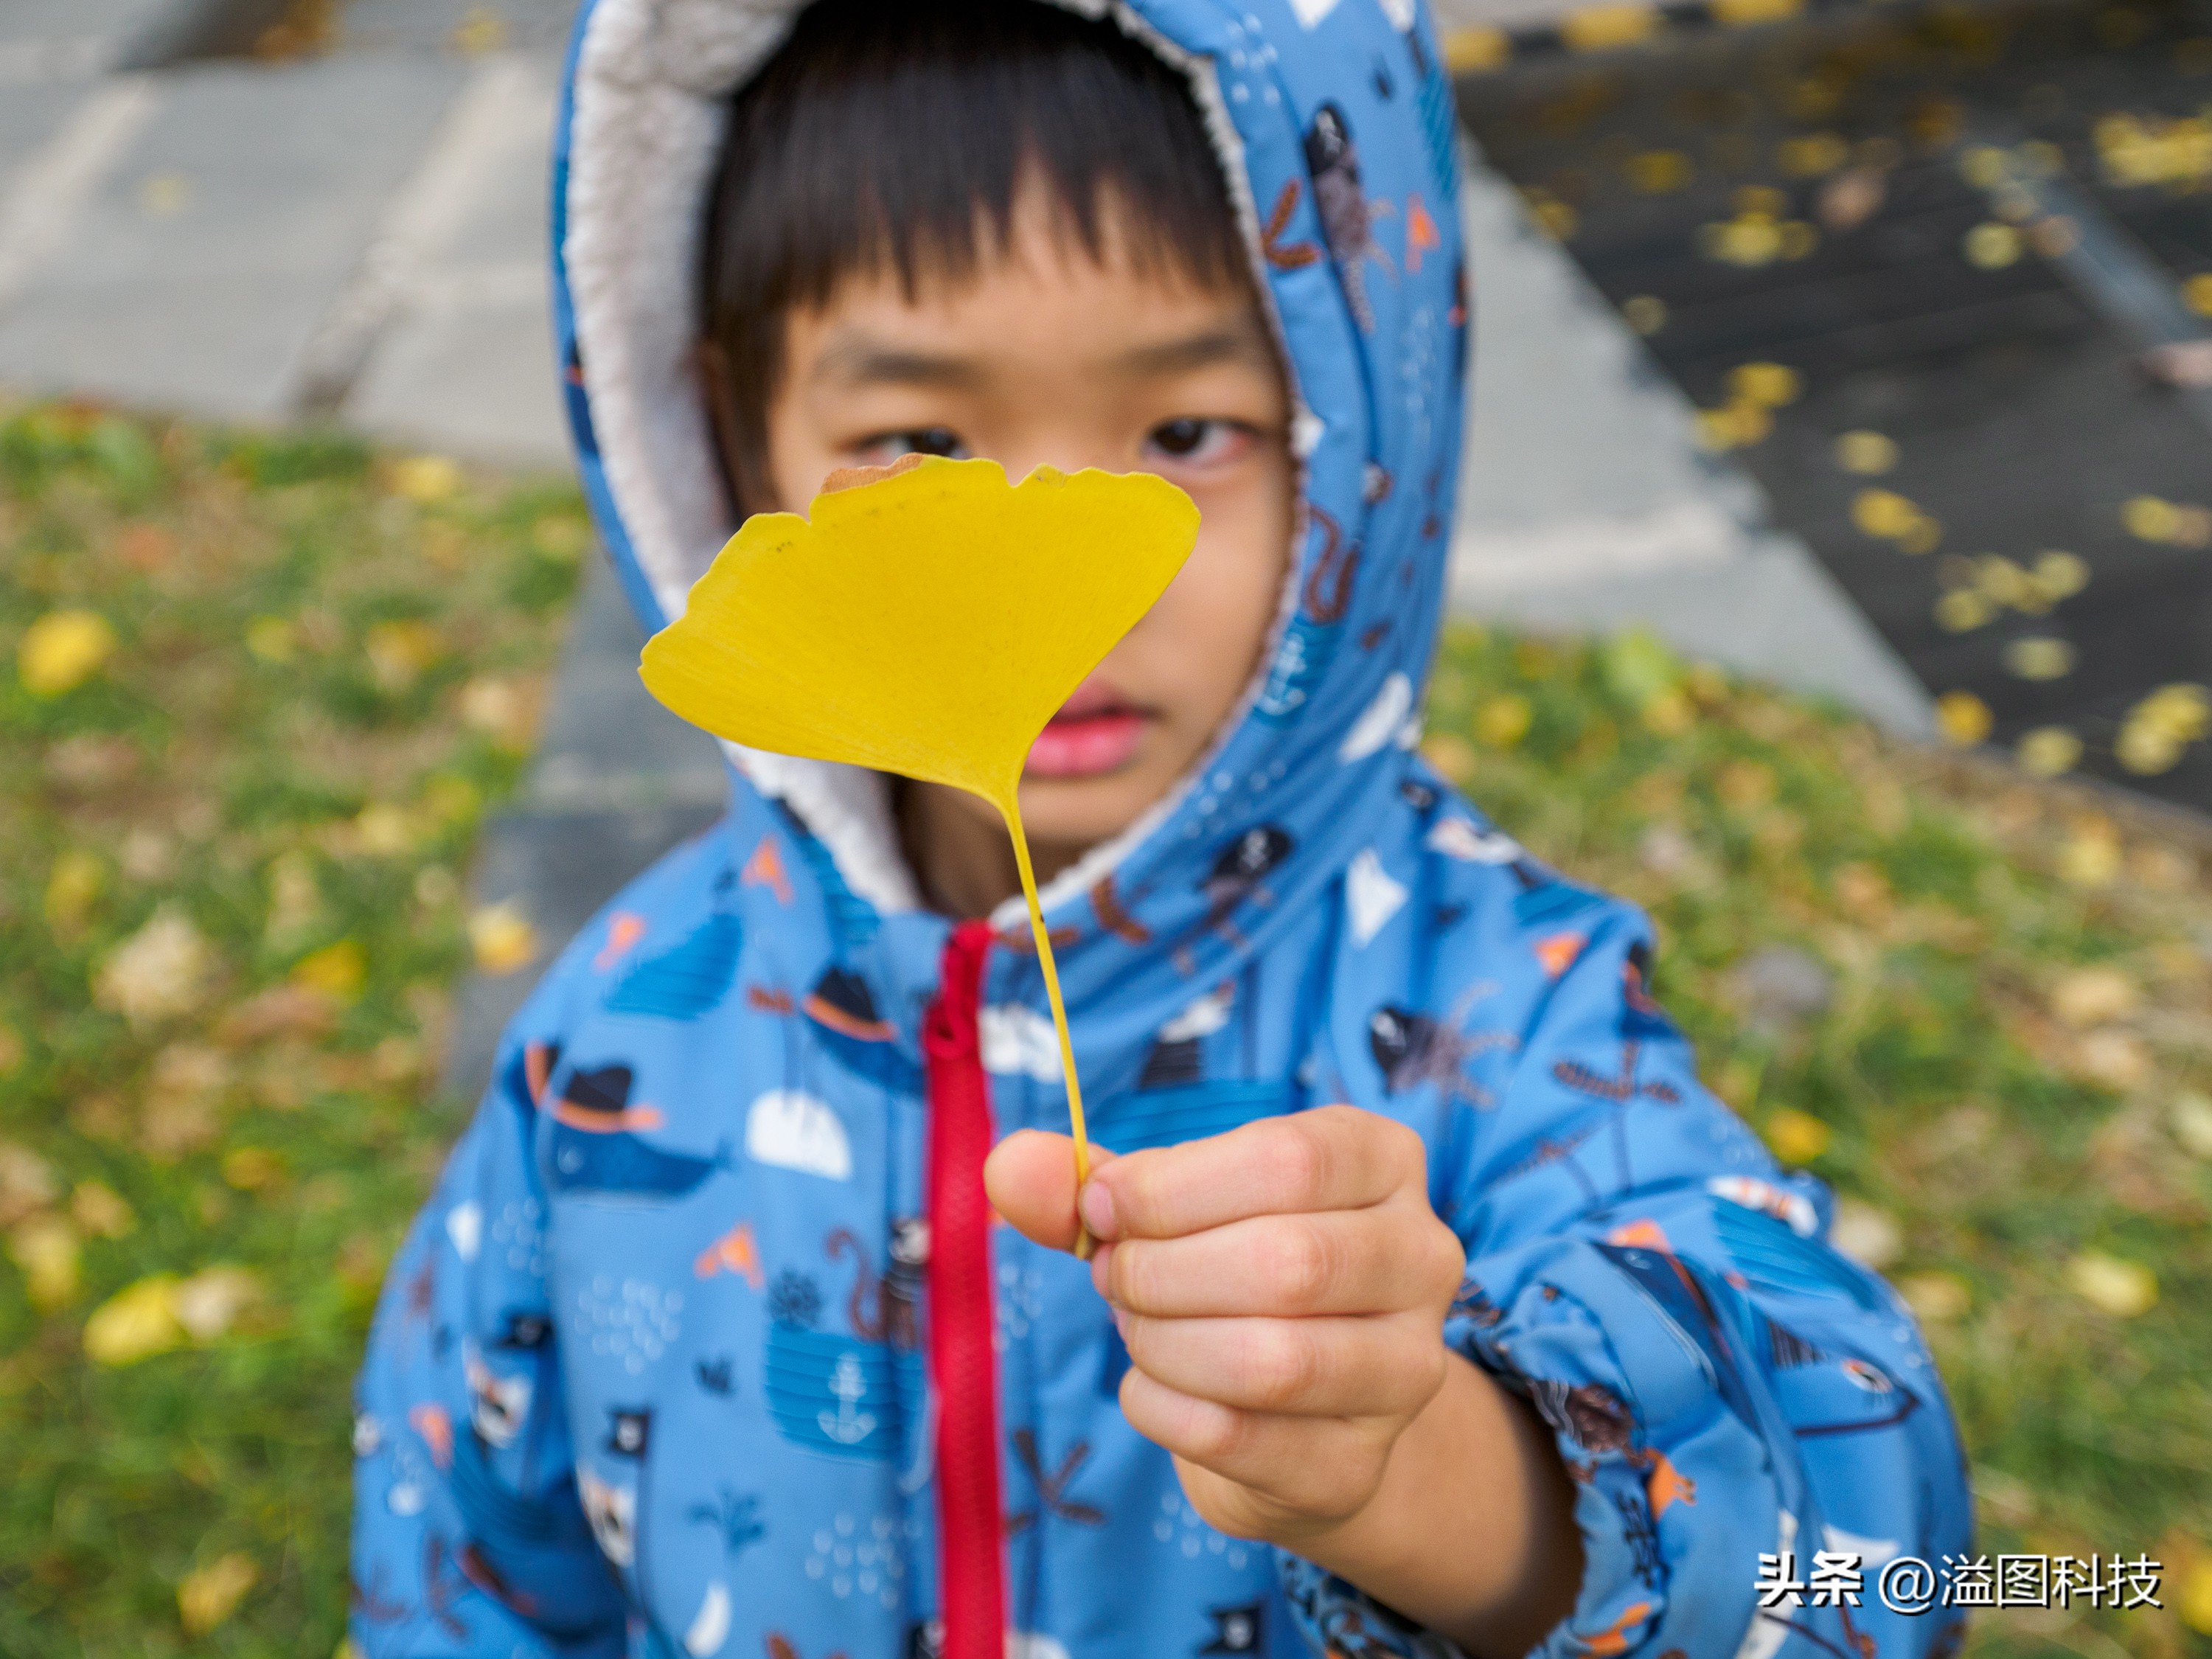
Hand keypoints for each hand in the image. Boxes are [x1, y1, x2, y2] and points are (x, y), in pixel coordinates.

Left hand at [985, 1105, 1466, 1545]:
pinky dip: (1161, 1408)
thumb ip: (1092, 1185)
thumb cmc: (1230, 1271)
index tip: (1102, 1206)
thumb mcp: (1170, 1208)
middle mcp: (1421, 1258)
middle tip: (1112, 1276)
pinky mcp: (1357, 1464)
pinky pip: (1238, 1438)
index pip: (1289, 1159)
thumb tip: (1008, 1166)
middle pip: (1286, 1262)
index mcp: (1382, 1161)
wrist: (1299, 1412)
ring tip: (1134, 1329)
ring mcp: (1406, 1369)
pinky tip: (1149, 1387)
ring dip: (1162, 1343)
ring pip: (1273, 1360)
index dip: (1170, 1187)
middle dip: (1160, 1272)